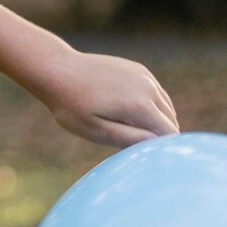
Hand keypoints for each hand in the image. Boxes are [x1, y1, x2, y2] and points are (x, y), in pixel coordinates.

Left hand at [30, 48, 179, 147]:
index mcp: (139, 105)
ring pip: (166, 106)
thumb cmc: (71, 105)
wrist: (56, 69)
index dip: (161, 149)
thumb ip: (128, 138)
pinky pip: (155, 92)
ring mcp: (144, 75)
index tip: (146, 157)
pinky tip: (126, 111)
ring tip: (126, 127)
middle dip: (158, 135)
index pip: (170, 134)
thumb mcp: (95, 130)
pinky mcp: (138, 69)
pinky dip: (150, 105)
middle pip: (170, 120)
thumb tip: (157, 143)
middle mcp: (147, 87)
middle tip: (131, 143)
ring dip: (155, 120)